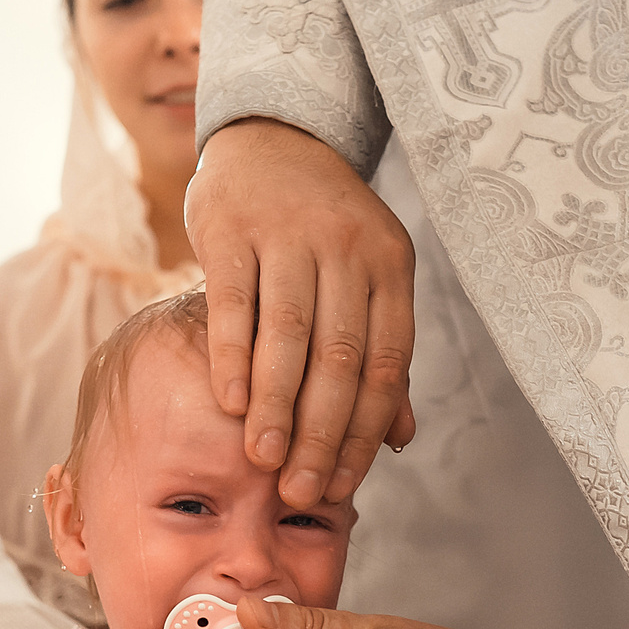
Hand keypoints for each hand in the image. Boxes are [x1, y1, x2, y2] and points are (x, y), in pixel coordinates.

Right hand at [185, 118, 415, 508]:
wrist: (272, 138)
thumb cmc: (322, 229)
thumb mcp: (367, 277)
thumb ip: (381, 354)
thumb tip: (399, 437)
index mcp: (391, 266)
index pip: (385, 363)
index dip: (366, 430)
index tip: (344, 485)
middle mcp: (347, 248)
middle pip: (339, 356)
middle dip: (321, 432)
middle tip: (301, 490)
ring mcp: (290, 235)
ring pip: (288, 334)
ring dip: (276, 405)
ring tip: (264, 460)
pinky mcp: (233, 229)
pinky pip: (235, 302)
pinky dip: (234, 356)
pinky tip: (230, 402)